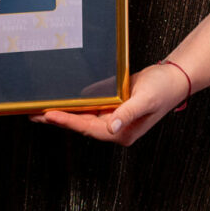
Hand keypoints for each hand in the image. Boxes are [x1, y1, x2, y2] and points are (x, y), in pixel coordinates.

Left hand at [32, 62, 187, 145]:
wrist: (175, 77)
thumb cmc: (163, 90)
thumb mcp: (144, 100)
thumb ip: (126, 113)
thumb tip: (110, 127)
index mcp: (122, 133)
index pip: (89, 128)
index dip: (68, 122)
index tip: (49, 116)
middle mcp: (116, 128)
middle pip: (82, 125)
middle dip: (59, 120)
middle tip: (34, 115)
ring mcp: (114, 118)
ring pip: (84, 116)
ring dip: (65, 112)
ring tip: (42, 109)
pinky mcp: (114, 107)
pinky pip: (92, 107)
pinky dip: (77, 104)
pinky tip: (64, 99)